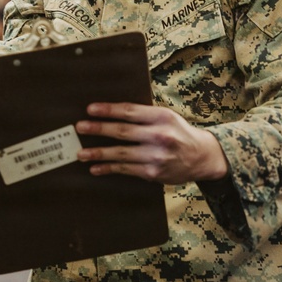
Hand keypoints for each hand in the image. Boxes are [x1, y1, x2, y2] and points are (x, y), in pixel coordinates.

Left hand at [75, 102, 228, 183]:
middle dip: (98, 129)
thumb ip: (143, 114)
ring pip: (121, 154)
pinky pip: (126, 170)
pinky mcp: (153, 173)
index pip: (130, 112)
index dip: (108, 110)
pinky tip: (95, 168)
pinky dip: (109, 168)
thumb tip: (111, 111)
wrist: (202, 157)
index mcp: (161, 117)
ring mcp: (156, 156)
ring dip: (98, 153)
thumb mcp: (166, 116)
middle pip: (122, 132)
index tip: (90, 109)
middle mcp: (159, 136)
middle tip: (80, 127)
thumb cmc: (178, 132)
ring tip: (81, 153)